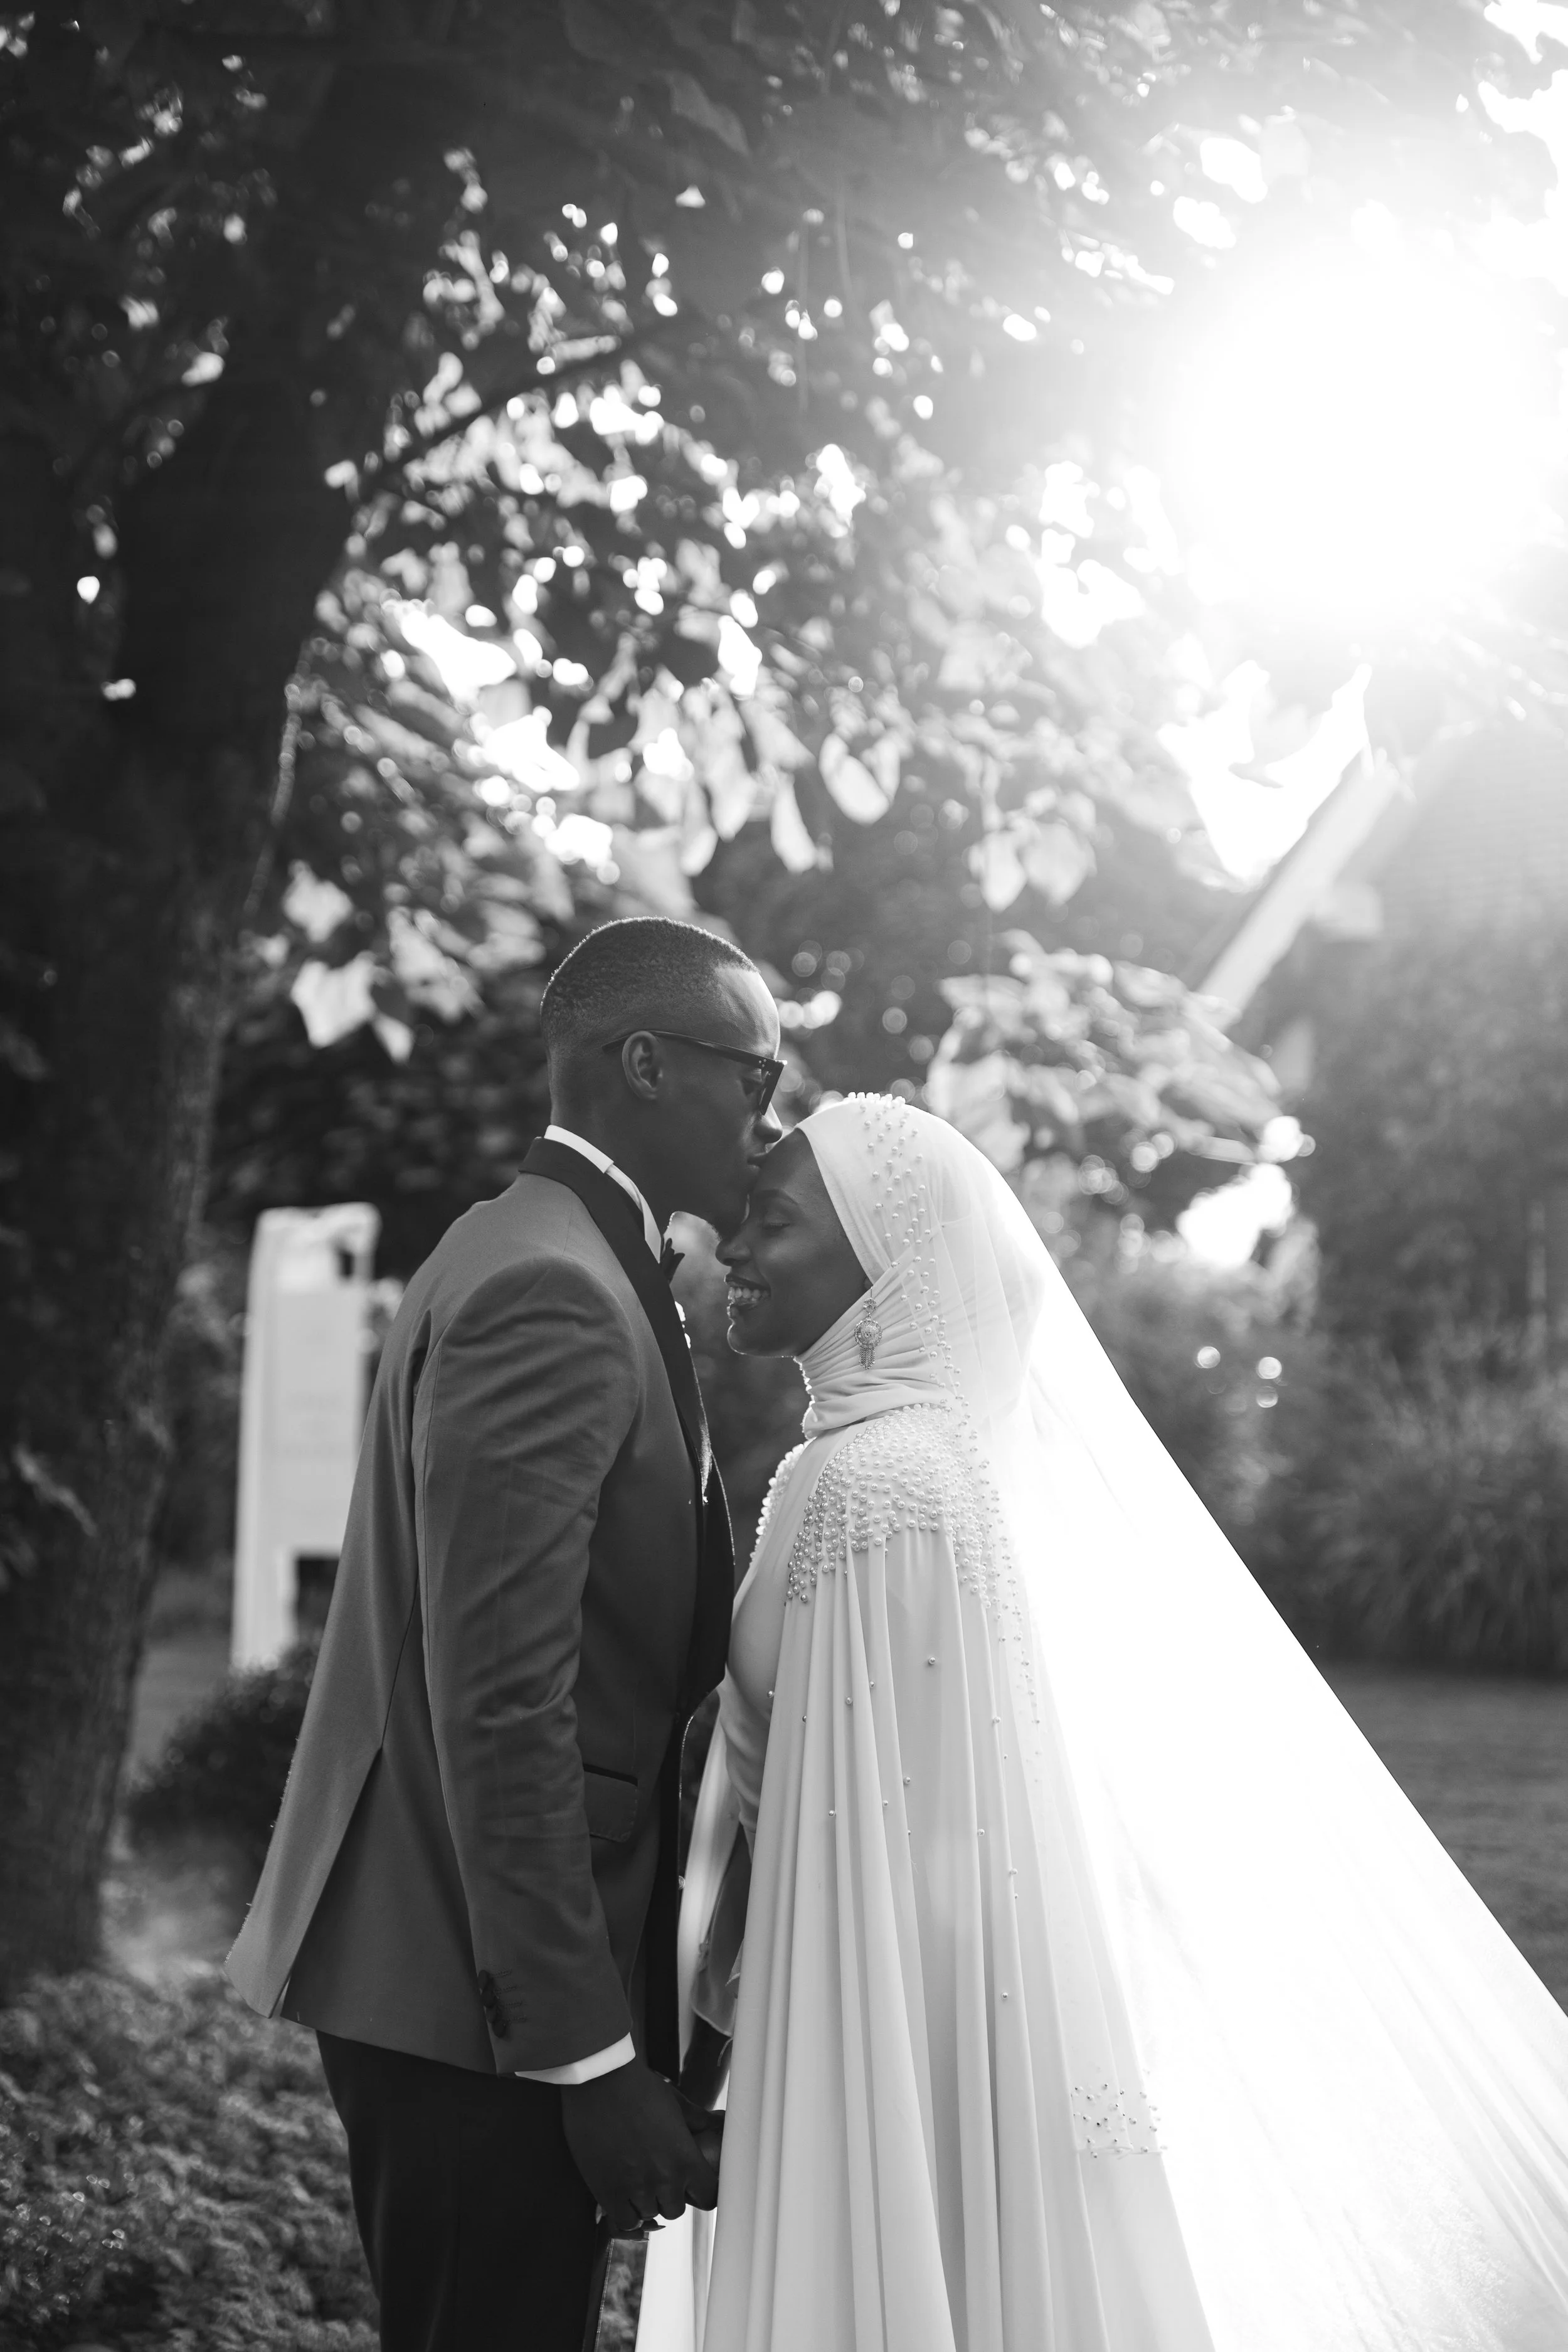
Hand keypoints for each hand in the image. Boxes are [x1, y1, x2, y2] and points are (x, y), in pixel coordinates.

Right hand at [560, 2058, 718, 2234]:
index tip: (695, 2186)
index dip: (702, 2192)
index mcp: (685, 2159)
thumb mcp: (675, 2102)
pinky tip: (623, 2194)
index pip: (708, 2196)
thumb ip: (696, 2120)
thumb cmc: (639, 2087)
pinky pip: (624, 2221)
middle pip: (676, 2210)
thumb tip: (714, 2123)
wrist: (600, 2083)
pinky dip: (626, 2212)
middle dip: (670, 2196)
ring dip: (645, 2202)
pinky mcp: (608, 2192)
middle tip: (660, 2179)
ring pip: (649, 2215)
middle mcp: (664, 2180)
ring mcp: (635, 2189)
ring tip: (638, 2181)